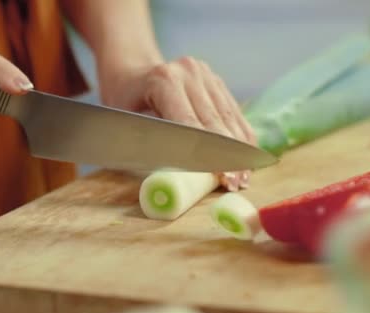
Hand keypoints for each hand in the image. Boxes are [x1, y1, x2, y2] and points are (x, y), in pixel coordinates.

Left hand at [98, 56, 256, 190]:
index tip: (221, 177)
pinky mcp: (216, 81)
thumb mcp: (126, 124)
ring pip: (229, 117)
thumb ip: (151, 145)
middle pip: (215, 121)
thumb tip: (176, 176)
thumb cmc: (123, 104)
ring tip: (243, 177)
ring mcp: (205, 74)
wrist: (131, 72)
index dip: (207, 153)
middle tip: (235, 184)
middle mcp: (189, 72)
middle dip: (227, 156)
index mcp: (164, 80)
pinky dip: (241, 136)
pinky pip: (234, 112)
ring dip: (239, 150)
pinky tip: (246, 159)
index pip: (191, 123)